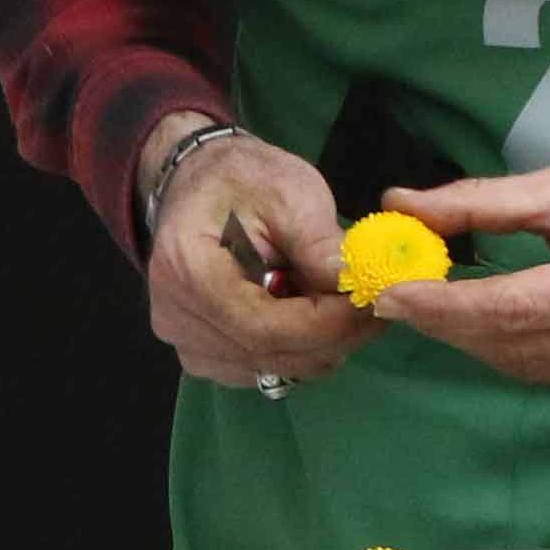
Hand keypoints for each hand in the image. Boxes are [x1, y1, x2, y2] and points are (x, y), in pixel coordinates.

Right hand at [143, 126, 368, 391]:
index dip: (326, 325)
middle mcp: (175, 318)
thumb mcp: (290, 192)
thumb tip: (355, 288)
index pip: (264, 327)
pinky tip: (312, 314)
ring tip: (341, 302)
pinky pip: (263, 369)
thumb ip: (320, 243)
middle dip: (333, 337)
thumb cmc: (243, 180)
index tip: (372, 304)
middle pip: (269, 355)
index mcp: (188, 272)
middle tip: (375, 307)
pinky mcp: (202, 355)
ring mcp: (186, 342)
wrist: (201, 185)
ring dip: (319, 345)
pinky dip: (299, 349)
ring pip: (272, 368)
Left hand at [365, 142, 549, 390]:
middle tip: (394, 297)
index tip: (388, 294)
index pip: (509, 309)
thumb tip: (402, 206)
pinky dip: (509, 347)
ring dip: (472, 338)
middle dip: (446, 322)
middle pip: (510, 345)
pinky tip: (485, 319)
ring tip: (432, 303)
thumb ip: (479, 202)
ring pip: (524, 365)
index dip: (442, 305)